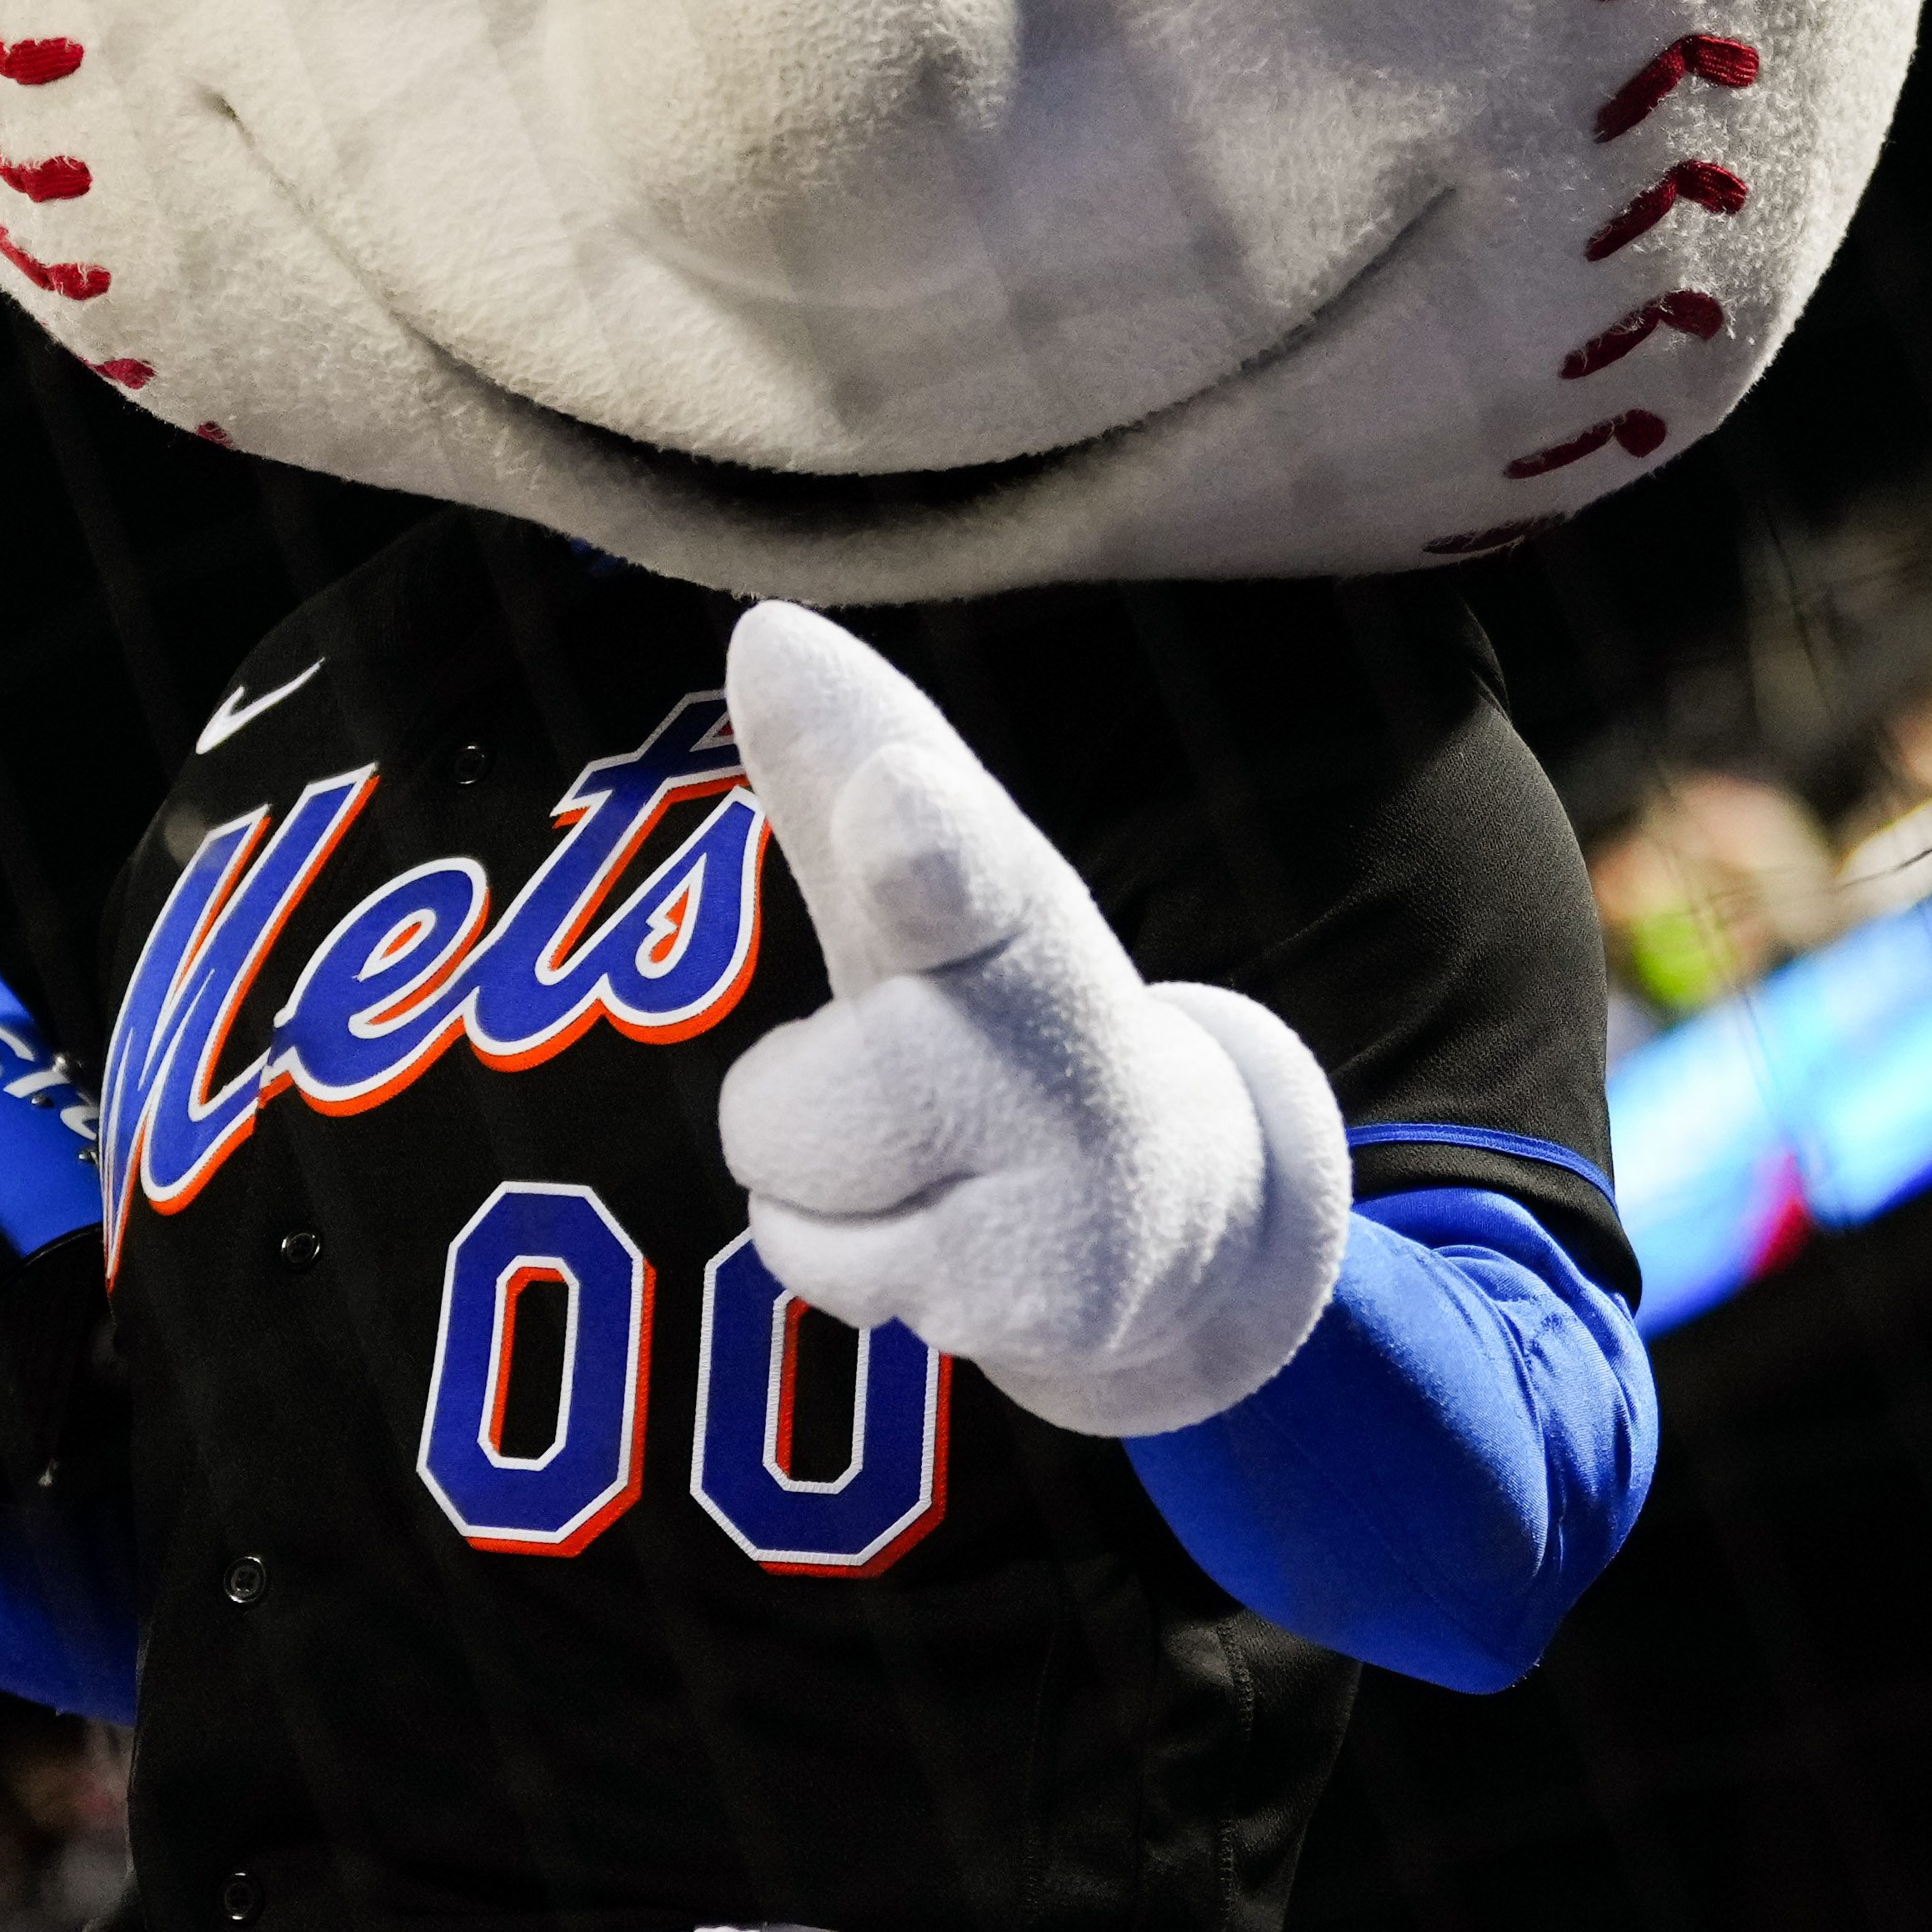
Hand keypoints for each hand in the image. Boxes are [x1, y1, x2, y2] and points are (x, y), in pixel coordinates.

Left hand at [712, 603, 1348, 1437]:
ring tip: (908, 1157)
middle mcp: (1050, 1046)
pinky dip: (836, 1248)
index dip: (913, 833)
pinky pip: (811, 1263)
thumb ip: (844, 771)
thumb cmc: (997, 1022)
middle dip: (795, 1094)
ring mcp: (1051, 1188)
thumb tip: (766, 629)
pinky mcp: (1029, 1302)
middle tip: (901, 1083)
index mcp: (1013, 913)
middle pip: (814, 1097)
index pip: (963, 870)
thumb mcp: (932, 899)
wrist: (1165, 1223)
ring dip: (803, 1165)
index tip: (895, 797)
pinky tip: (937, 1231)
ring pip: (784, 1167)